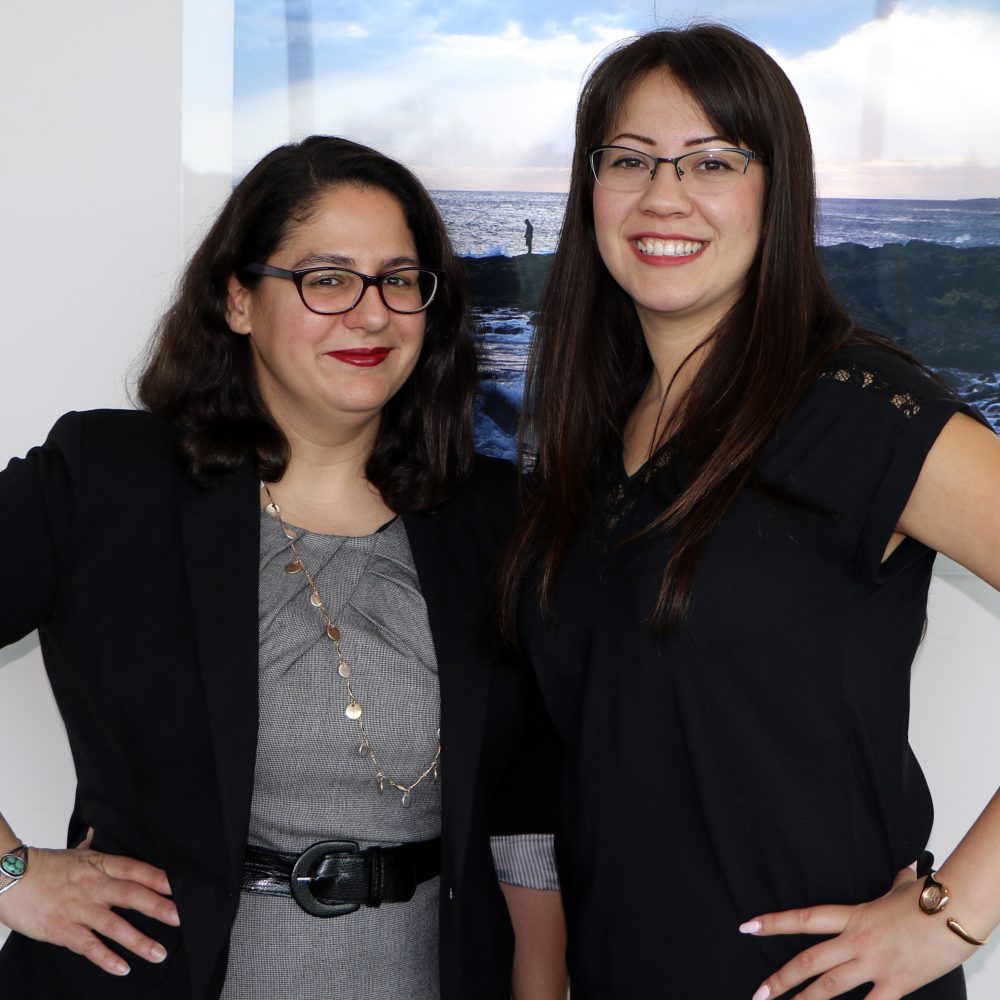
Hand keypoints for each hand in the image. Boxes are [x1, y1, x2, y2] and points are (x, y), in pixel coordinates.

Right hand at [0, 843, 178, 975]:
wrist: (8, 878)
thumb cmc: (43, 866)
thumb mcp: (75, 852)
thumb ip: (94, 845)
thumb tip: (102, 830)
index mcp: (99, 865)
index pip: (135, 869)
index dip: (157, 877)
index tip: (179, 886)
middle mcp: (93, 886)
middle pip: (131, 895)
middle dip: (157, 907)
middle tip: (180, 918)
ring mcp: (78, 909)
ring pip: (114, 925)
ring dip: (138, 940)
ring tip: (159, 953)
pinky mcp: (61, 930)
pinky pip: (88, 946)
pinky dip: (105, 958)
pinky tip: (123, 968)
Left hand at [739, 866, 976, 999]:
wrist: (956, 910)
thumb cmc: (932, 897)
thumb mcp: (904, 887)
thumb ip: (895, 883)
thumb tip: (903, 869)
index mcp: (853, 915)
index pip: (804, 918)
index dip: (773, 923)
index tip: (747, 927)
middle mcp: (856, 941)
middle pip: (808, 961)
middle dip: (781, 979)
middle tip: (758, 993)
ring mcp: (874, 964)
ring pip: (829, 988)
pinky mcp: (897, 984)